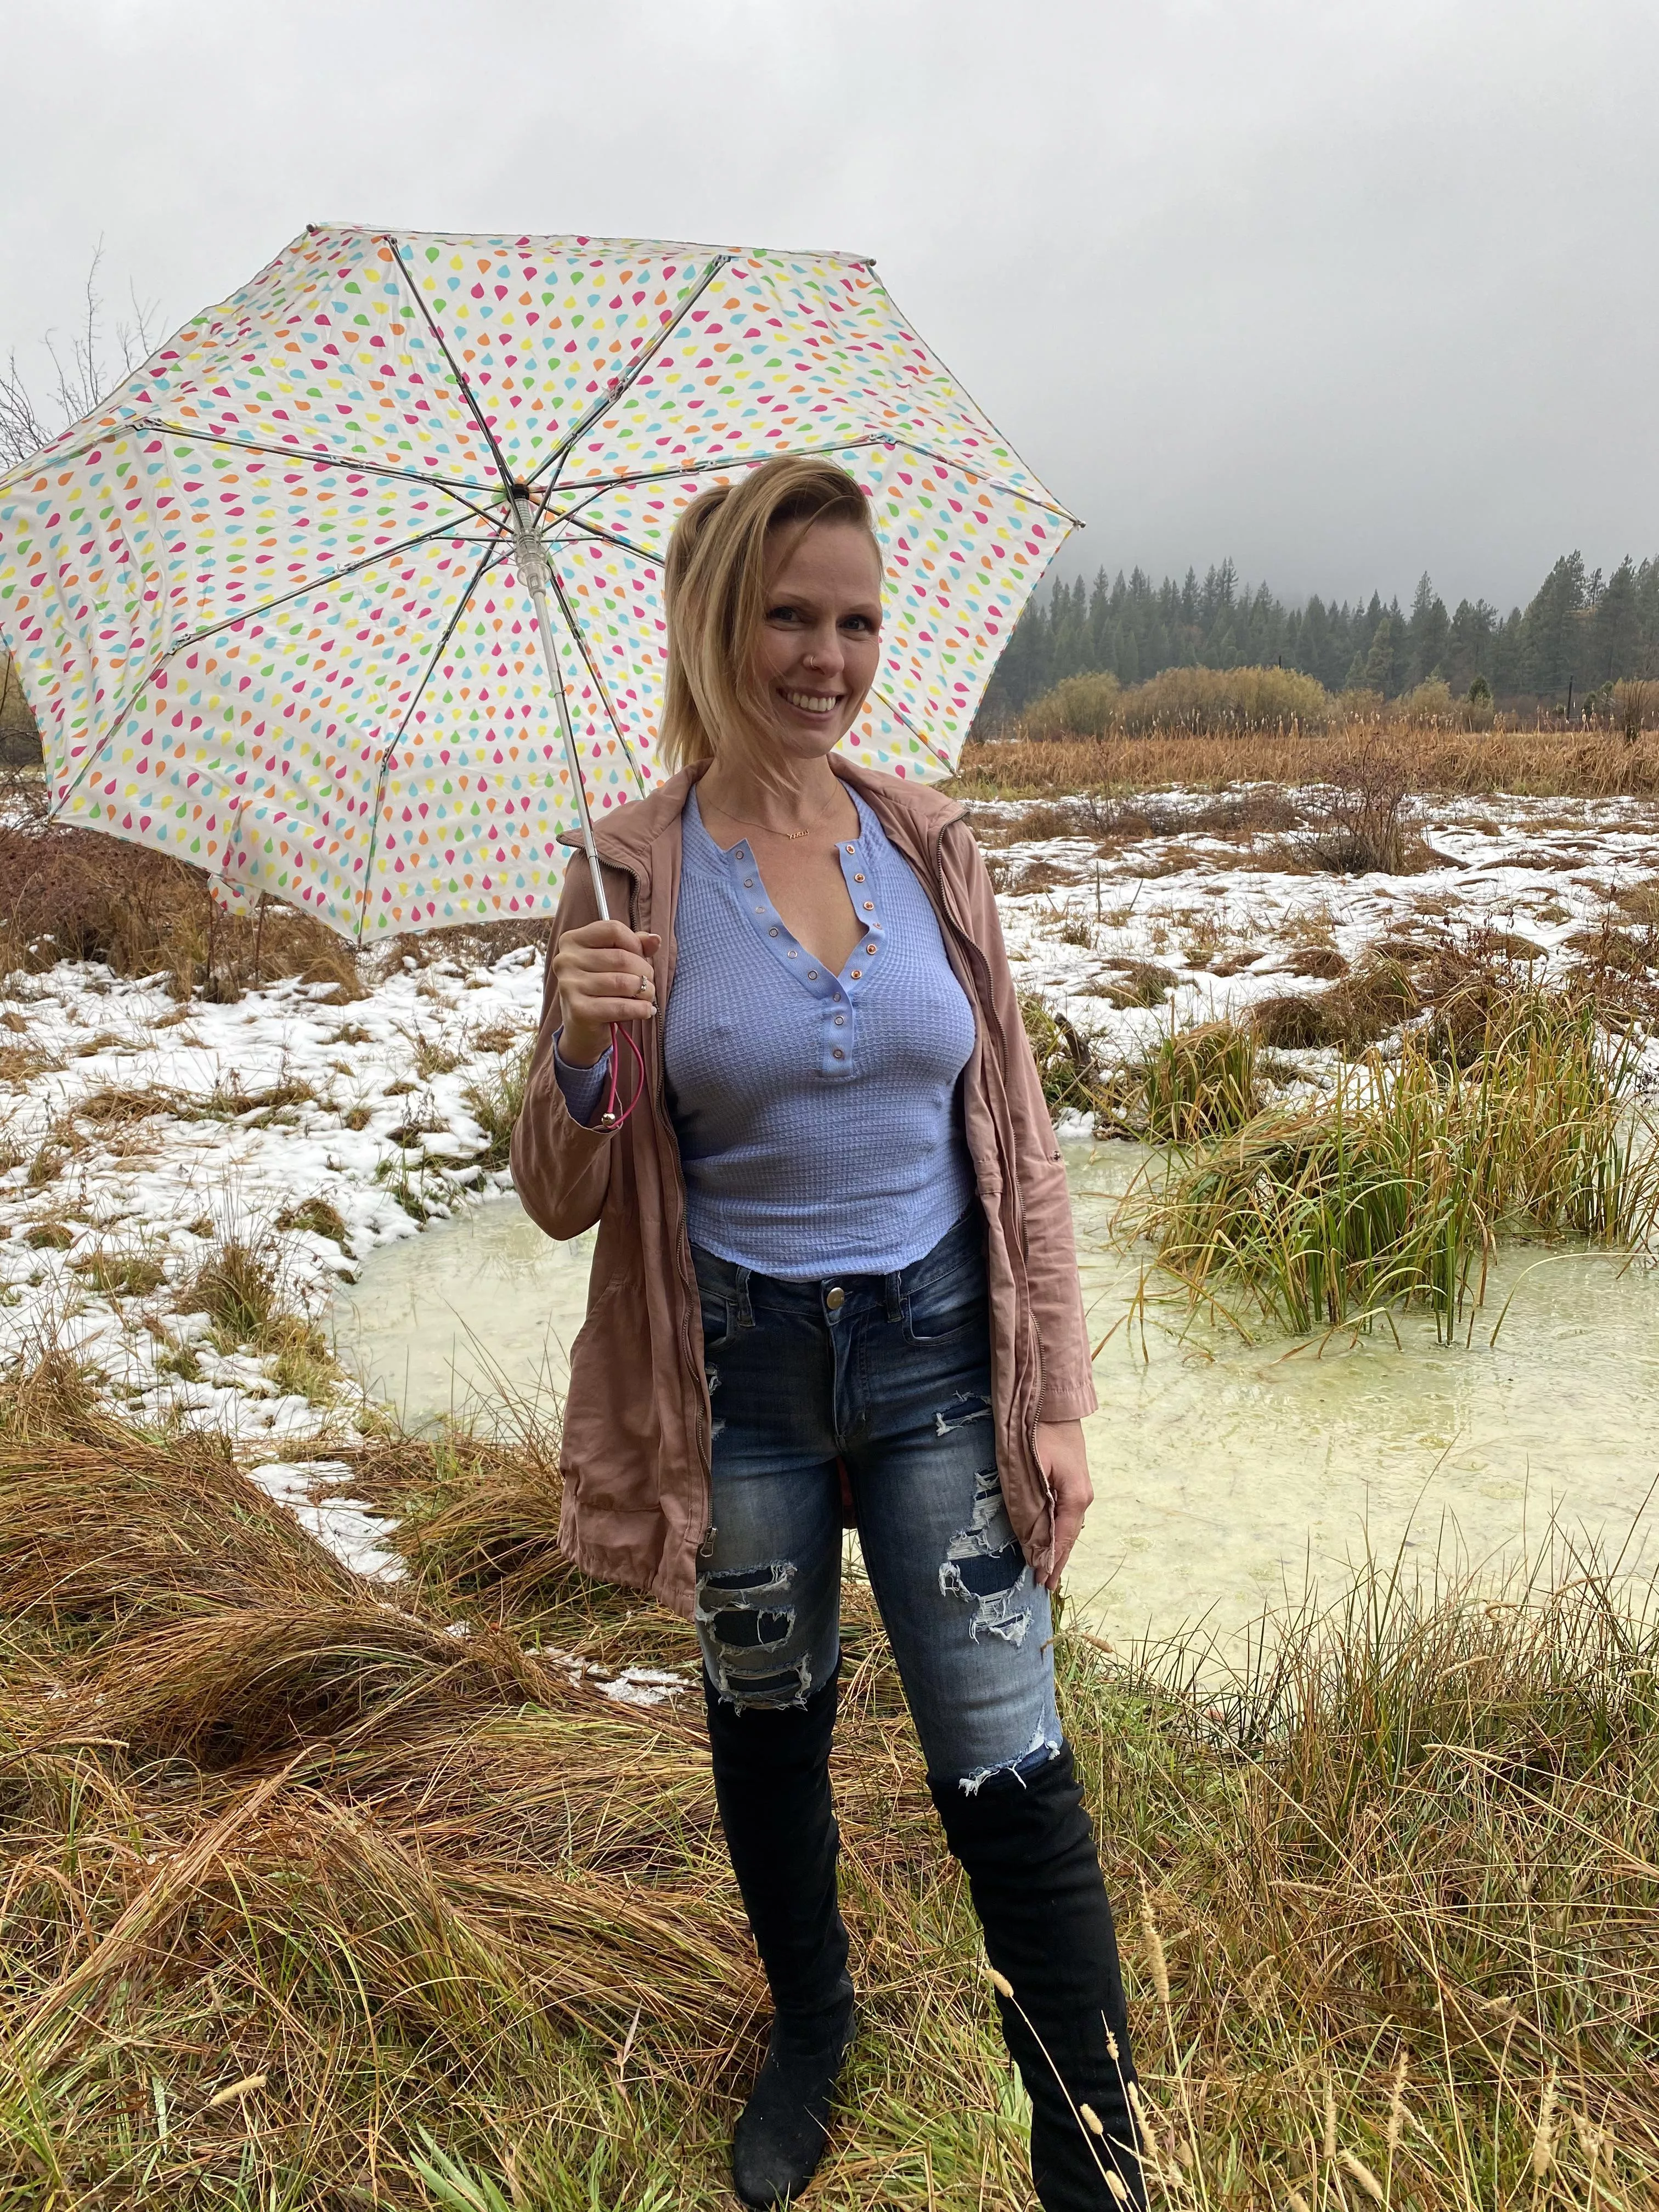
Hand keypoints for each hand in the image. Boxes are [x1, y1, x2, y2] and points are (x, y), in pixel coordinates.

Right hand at [552, 920, 661, 1066]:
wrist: (582, 1029)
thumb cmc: (601, 989)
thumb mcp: (615, 962)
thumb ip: (635, 946)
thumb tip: (655, 939)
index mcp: (572, 940)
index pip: (613, 929)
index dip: (635, 943)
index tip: (641, 957)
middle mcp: (565, 960)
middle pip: (622, 957)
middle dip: (645, 972)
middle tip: (648, 983)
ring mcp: (569, 985)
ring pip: (624, 982)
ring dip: (645, 991)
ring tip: (647, 997)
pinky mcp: (578, 1010)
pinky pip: (621, 1007)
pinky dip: (640, 1009)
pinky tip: (645, 1011)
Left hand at [1033, 1419, 1091, 1589]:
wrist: (1052, 1399)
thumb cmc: (1037, 1433)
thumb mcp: (1029, 1473)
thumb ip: (1030, 1509)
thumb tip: (1033, 1543)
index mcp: (1075, 1498)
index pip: (1062, 1540)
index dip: (1052, 1562)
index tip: (1043, 1582)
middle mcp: (1082, 1496)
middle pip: (1069, 1536)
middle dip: (1057, 1559)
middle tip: (1046, 1584)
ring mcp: (1080, 1487)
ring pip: (1068, 1525)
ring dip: (1058, 1545)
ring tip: (1049, 1566)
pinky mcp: (1073, 1479)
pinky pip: (1066, 1512)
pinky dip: (1059, 1528)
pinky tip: (1053, 1536)